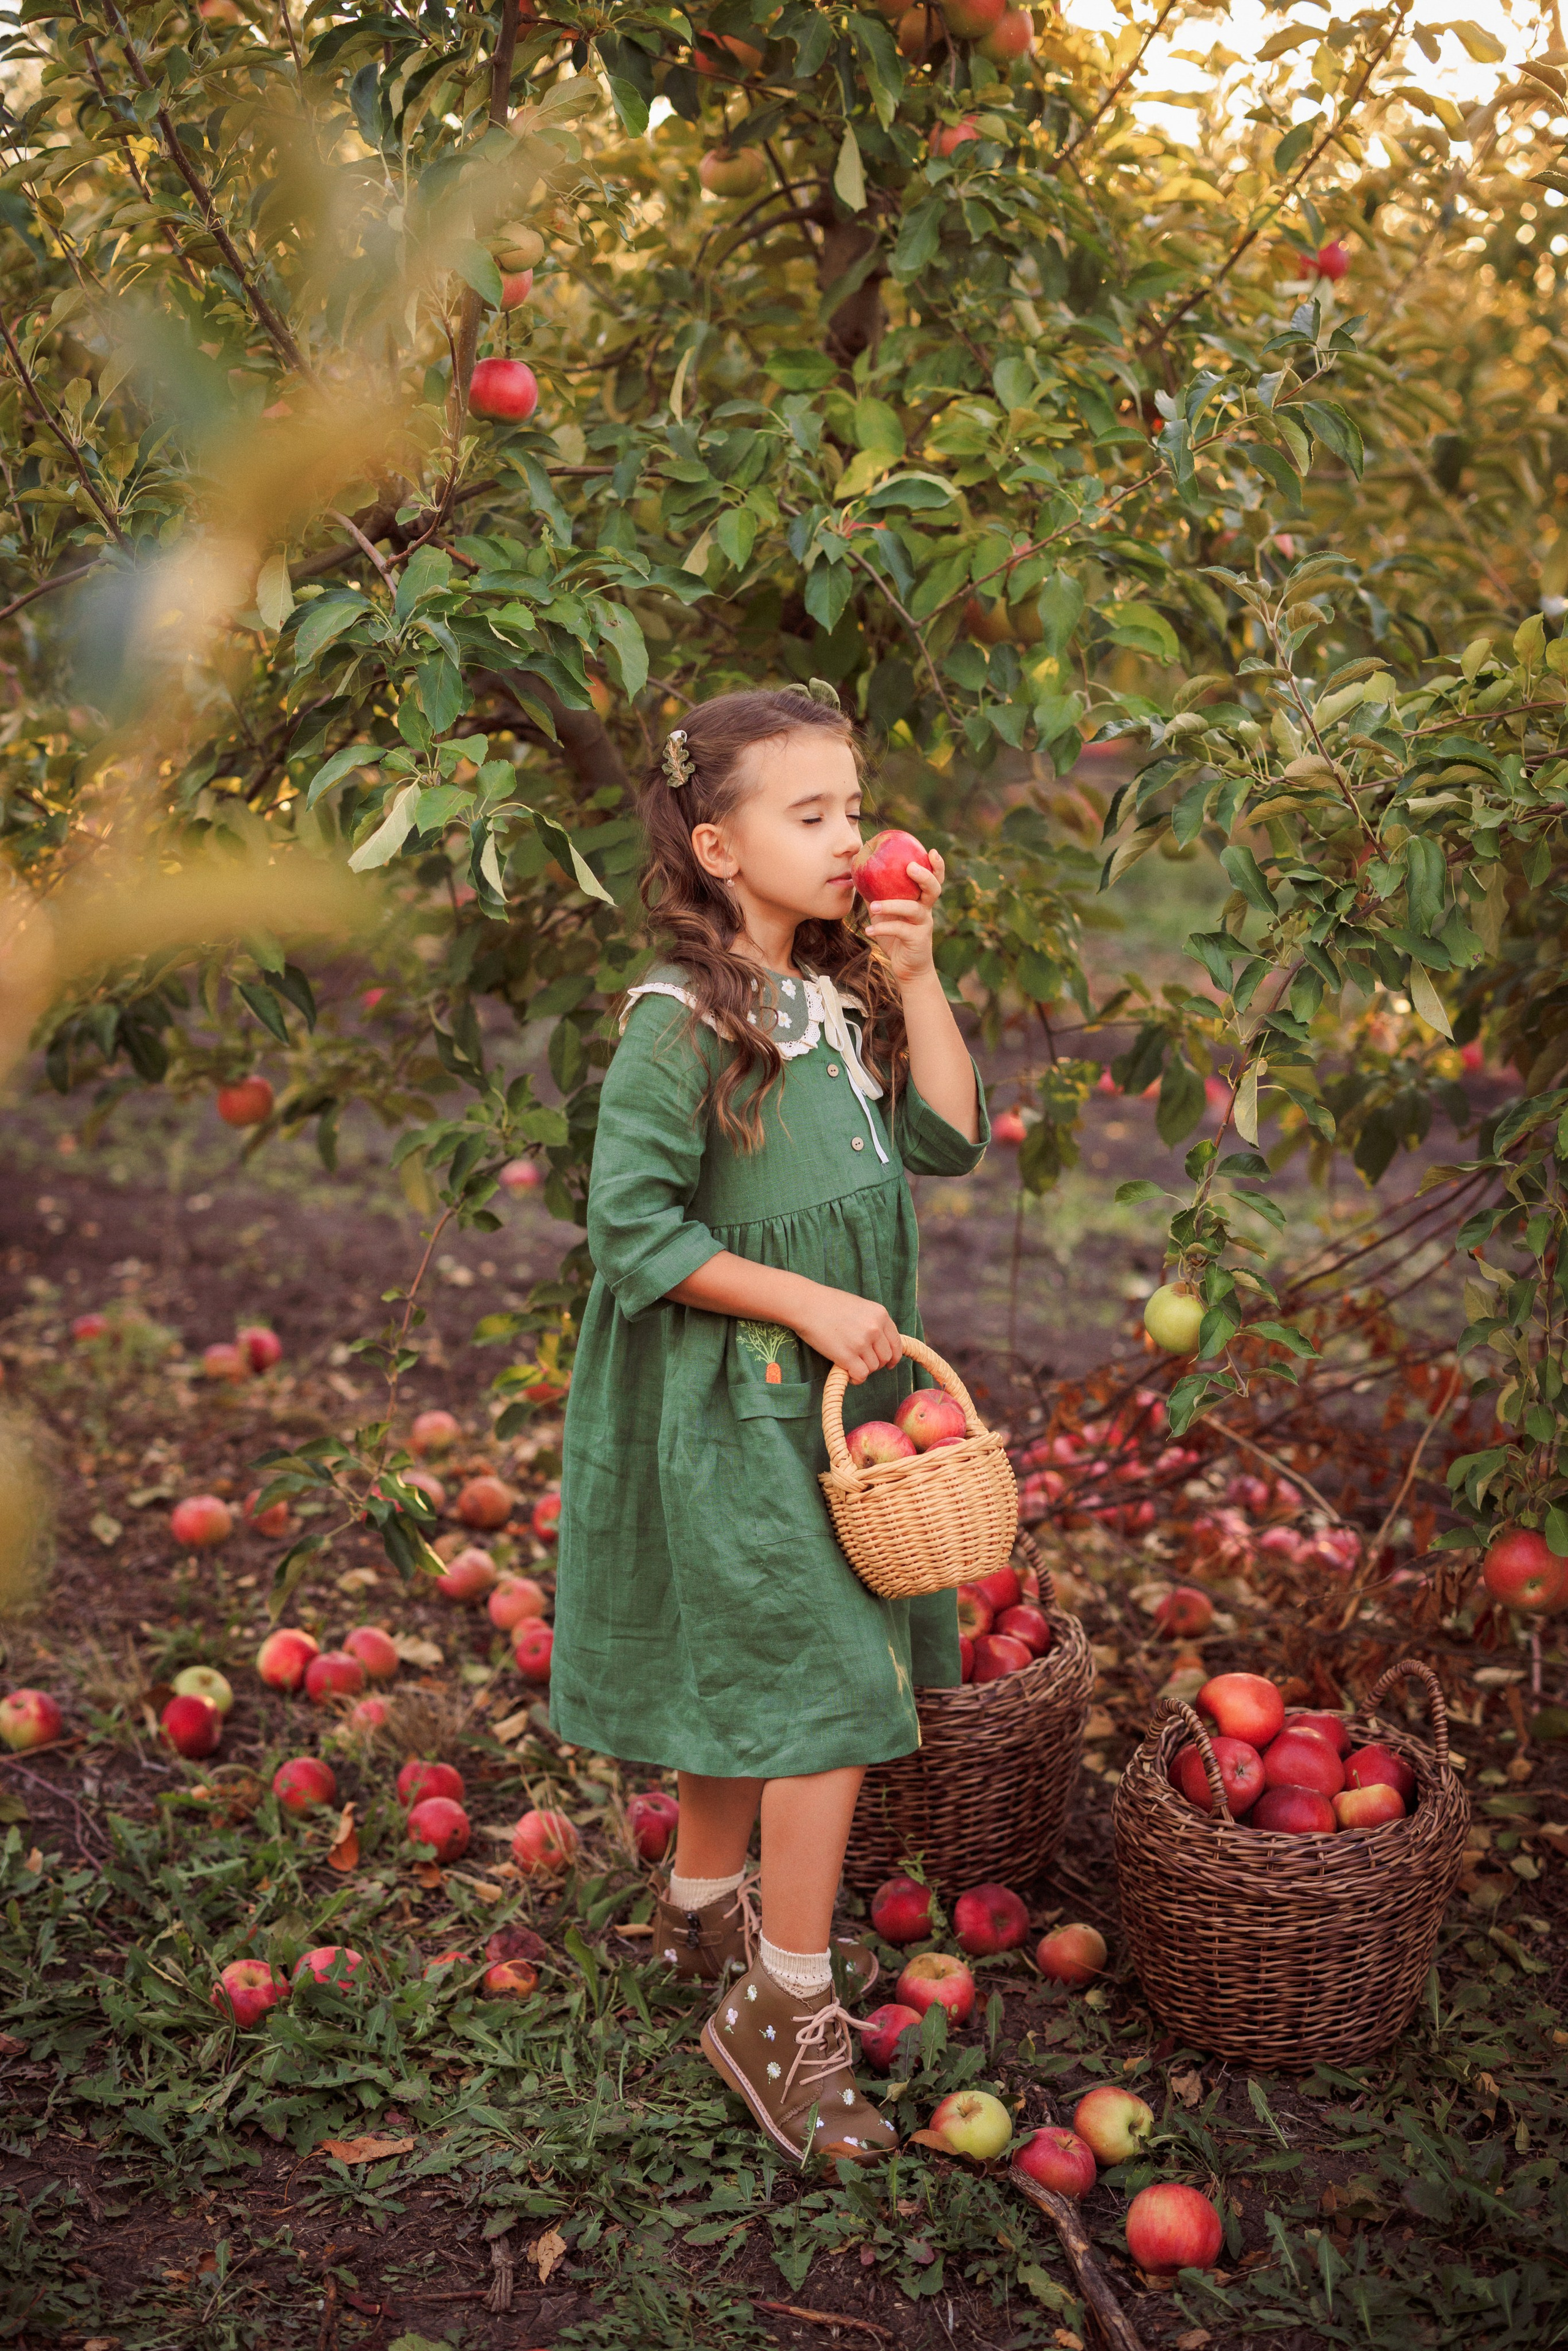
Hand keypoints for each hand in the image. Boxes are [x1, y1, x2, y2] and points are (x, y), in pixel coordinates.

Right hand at [791, 1286, 901, 1383]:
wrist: (805, 1304)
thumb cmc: (827, 1303)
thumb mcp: (859, 1306)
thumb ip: (872, 1321)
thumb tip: (879, 1342)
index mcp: (880, 1314)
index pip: (896, 1342)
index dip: (894, 1356)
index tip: (889, 1363)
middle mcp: (874, 1328)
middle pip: (885, 1357)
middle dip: (876, 1363)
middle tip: (863, 1362)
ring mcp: (861, 1342)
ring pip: (873, 1367)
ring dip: (863, 1370)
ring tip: (851, 1365)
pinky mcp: (847, 1356)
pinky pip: (861, 1375)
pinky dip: (856, 1378)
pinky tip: (849, 1374)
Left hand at [863, 848, 942, 990]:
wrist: (907, 967)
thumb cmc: (896, 936)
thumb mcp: (885, 914)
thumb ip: (877, 896)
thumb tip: (857, 876)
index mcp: (921, 900)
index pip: (934, 879)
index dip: (936, 866)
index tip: (932, 851)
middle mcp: (926, 910)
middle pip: (933, 889)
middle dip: (925, 876)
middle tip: (910, 867)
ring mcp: (923, 925)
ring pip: (913, 909)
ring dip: (892, 905)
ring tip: (873, 906)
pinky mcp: (917, 940)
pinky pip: (900, 930)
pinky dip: (882, 929)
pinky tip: (868, 930)